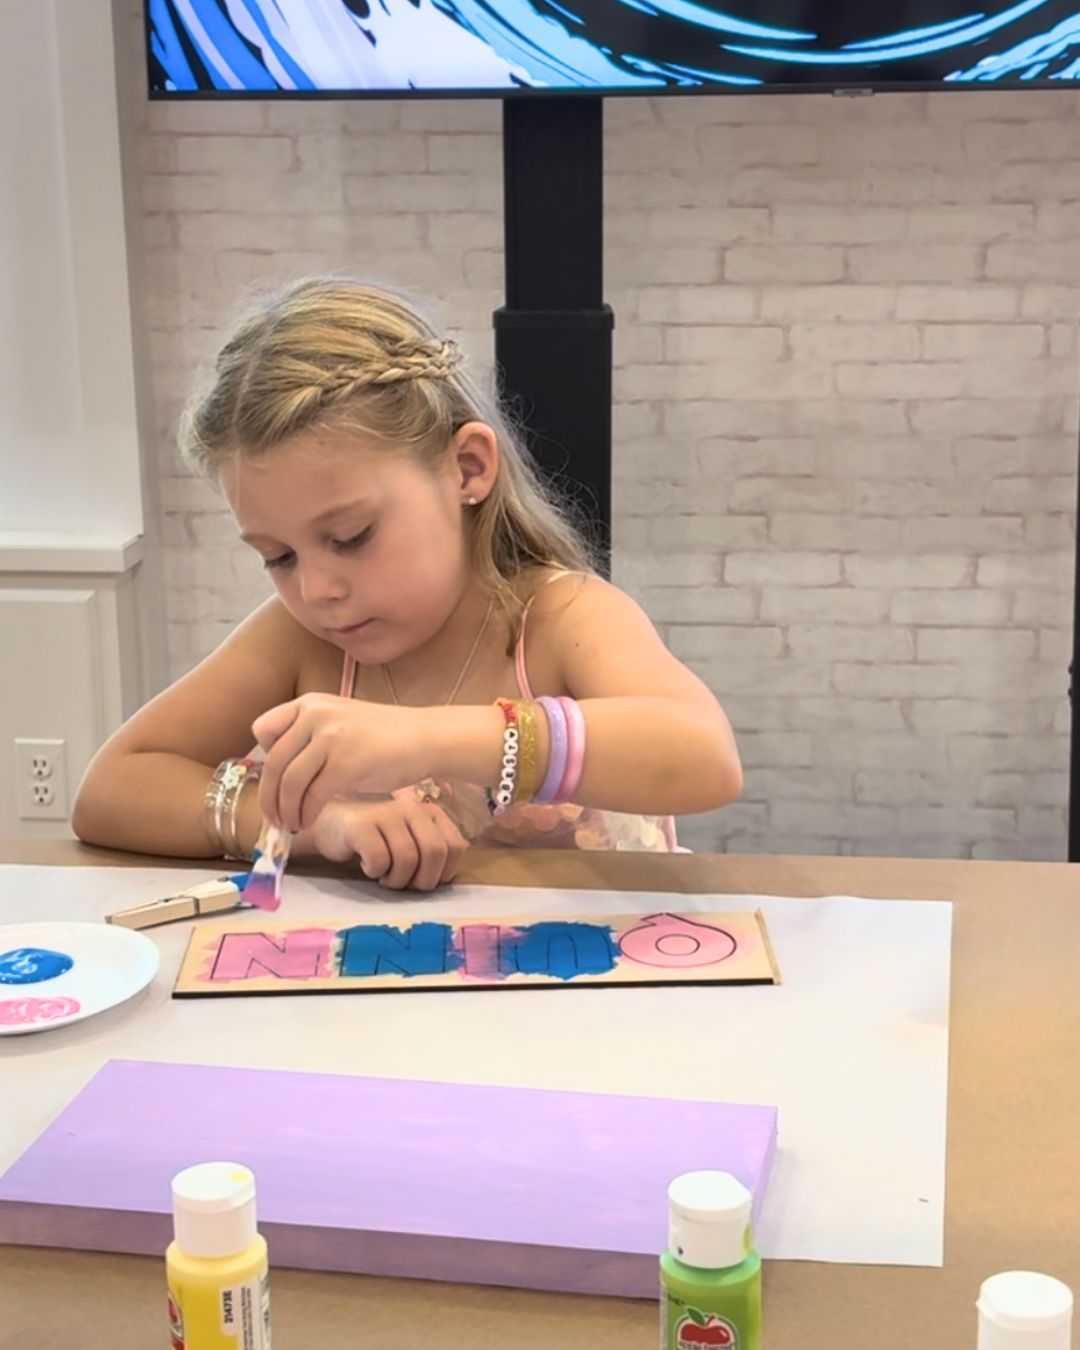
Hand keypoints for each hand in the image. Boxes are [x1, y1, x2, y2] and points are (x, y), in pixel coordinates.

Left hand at [252, 694, 428, 830]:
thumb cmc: (385, 736)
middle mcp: (315, 714)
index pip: (263, 730)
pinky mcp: (346, 764)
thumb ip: (310, 736)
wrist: (425, 738)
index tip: (275, 781)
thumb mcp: (340, 721)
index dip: (265, 759)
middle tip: (274, 818)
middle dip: (270, 797)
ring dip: (286, 811)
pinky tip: (310, 821)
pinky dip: (306, 814)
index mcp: (310, 702)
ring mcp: (331, 738)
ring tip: (292, 824)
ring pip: (290, 783)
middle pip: (274, 763)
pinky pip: (312, 796)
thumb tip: (281, 773)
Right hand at [299, 797, 467, 891]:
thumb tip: (447, 879)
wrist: (331, 824)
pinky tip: (366, 866)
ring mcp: (386, 814)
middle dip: (422, 880)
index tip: (423, 879)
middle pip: (435, 852)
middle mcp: (412, 808)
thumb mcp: (411, 841)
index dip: (443, 872)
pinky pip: (379, 859)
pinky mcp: (361, 825)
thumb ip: (431, 851)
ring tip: (384, 876)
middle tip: (404, 884)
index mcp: (430, 812)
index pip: (456, 846)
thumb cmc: (376, 839)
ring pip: (408, 858)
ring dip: (396, 880)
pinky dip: (374, 872)